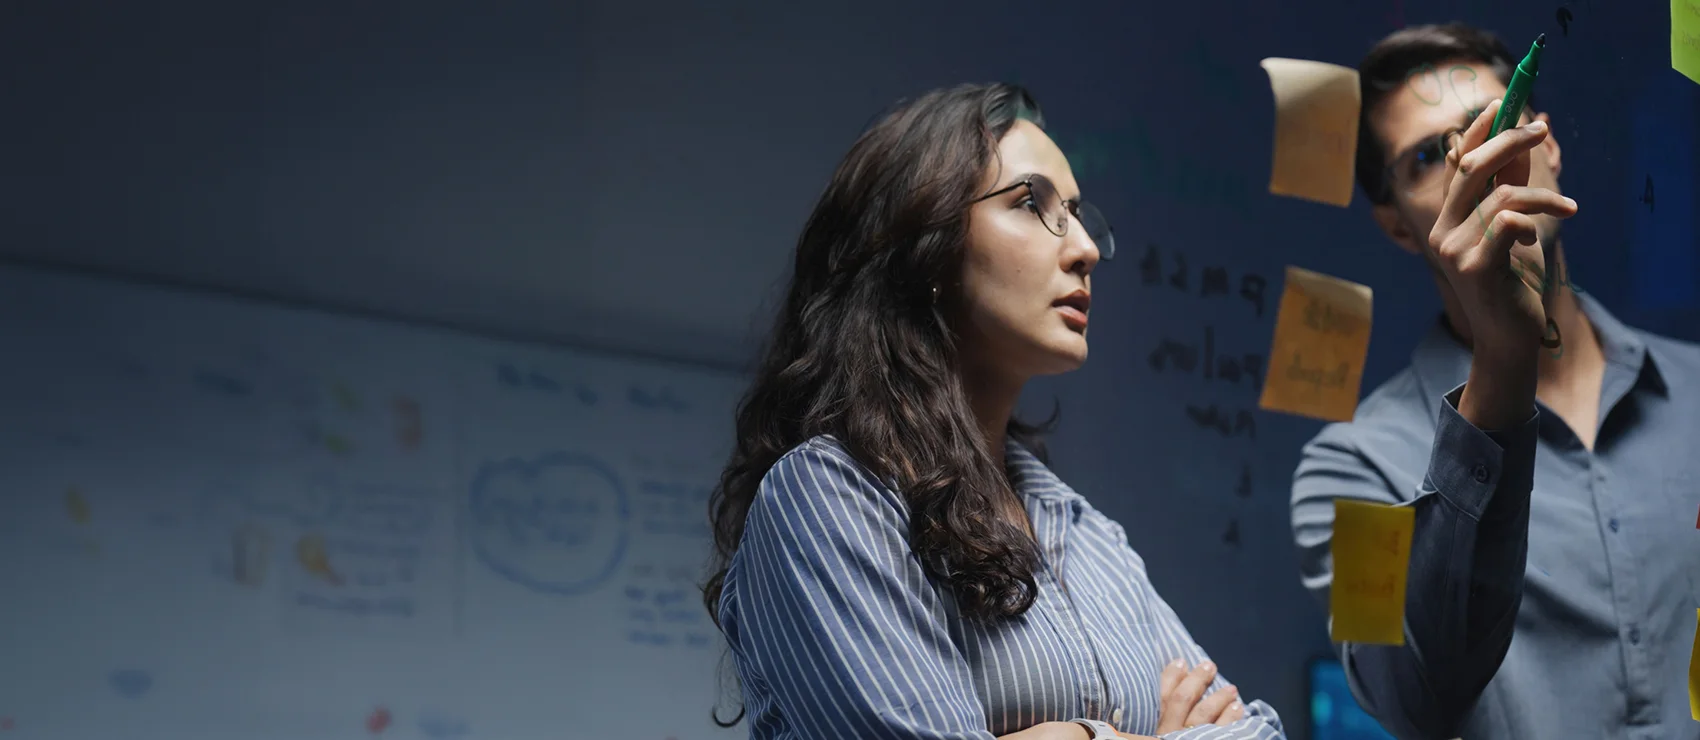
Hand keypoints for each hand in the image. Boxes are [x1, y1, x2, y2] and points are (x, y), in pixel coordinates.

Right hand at [1155, 659, 1244, 733]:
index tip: (1180, 662)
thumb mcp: (1154, 733)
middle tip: (1208, 666)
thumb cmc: (1172, 739)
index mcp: (1158, 724)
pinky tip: (1237, 707)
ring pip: (1204, 712)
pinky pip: (1221, 729)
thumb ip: (1164, 715)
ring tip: (1231, 689)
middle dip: (1196, 679)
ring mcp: (1190, 737)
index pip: (1163, 696)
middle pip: (1183, 699)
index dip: (1171, 677)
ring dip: (1219, 697)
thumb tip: (1171, 693)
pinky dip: (1231, 716)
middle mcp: (1172, 730)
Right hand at [1428, 98, 1577, 364]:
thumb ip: (1511, 185)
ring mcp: (1453, 249)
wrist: (1508, 334)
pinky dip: (1531, 222)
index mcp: (1448, 218)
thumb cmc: (1511, 280)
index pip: (1455, 163)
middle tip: (1540, 130)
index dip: (1476, 131)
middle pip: (1471, 169)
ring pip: (1502, 197)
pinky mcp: (1474, 267)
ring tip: (1567, 208)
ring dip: (1543, 196)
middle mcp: (1442, 230)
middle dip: (1508, 142)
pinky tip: (1537, 237)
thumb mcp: (1513, 227)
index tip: (1502, 104)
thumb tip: (1524, 137)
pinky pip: (1508, 224)